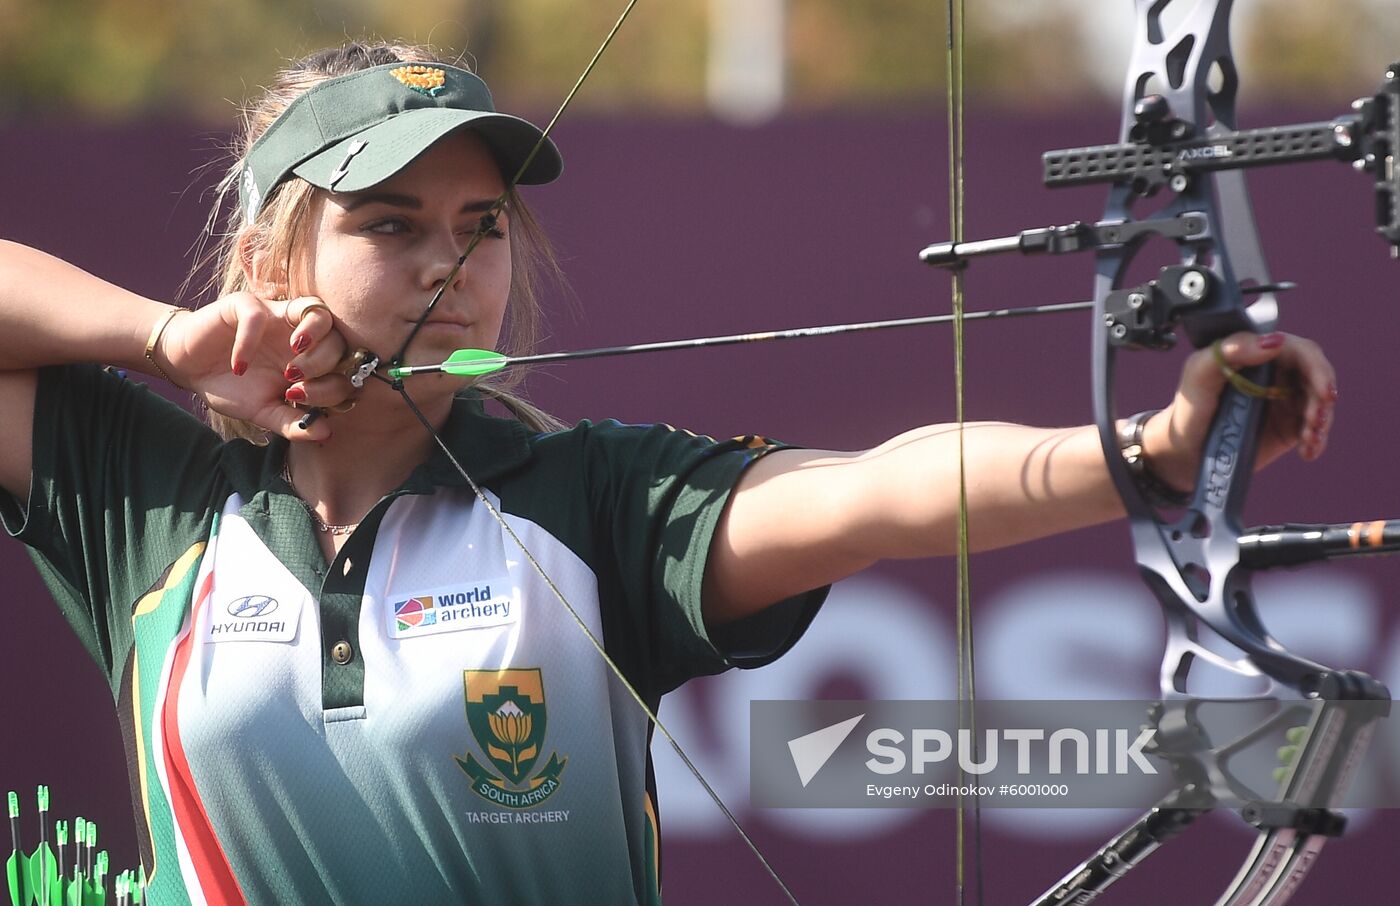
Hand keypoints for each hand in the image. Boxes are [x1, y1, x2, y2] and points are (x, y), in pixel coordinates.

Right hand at [157, 293, 352, 440]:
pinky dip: (251, 342)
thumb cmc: (232, 387)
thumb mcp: (264, 412)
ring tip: (290, 370)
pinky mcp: (246, 305)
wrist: (189, 368)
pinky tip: (239, 366)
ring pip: (318, 312)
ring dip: (312, 344)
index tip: (308, 404)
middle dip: (324, 367)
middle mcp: (302, 335)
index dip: (337, 386)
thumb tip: (327, 433)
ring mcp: (278, 317)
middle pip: (339, 339)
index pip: (345, 366)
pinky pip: (259, 315)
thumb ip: (293, 423)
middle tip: (295, 386)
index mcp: (313, 360)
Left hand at [1141, 331, 1336, 492]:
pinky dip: (1317, 440)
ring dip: (1322, 421)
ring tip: (1308, 439)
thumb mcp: (1198, 374)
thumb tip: (1273, 341)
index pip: (1298, 350)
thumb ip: (1230, 351)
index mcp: (1257, 353)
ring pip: (1319, 403)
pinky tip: (1307, 451)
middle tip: (1317, 420)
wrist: (1183, 450)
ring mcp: (1284, 400)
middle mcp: (1276, 373)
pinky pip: (1313, 429)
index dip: (1317, 367)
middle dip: (1323, 397)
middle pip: (1317, 376)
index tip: (1323, 391)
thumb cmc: (1188, 407)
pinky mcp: (1288, 427)